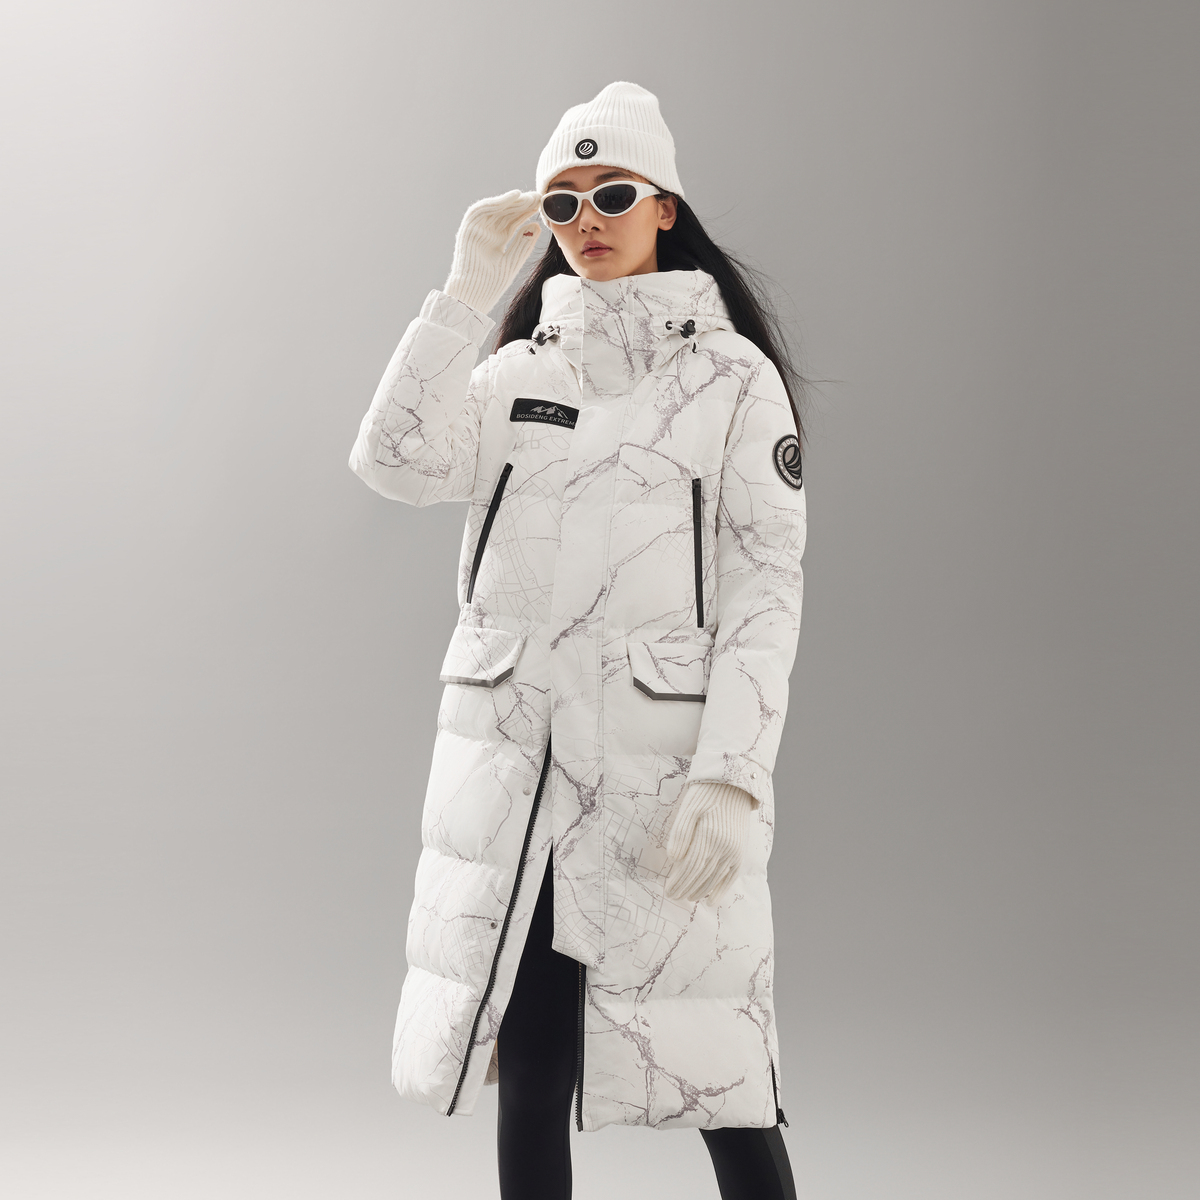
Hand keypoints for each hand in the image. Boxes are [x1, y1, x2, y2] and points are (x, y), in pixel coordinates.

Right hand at [442, 189, 542, 313]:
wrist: (472, 297)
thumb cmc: (490, 286)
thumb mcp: (512, 262)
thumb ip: (523, 245)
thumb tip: (536, 226)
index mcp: (498, 241)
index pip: (514, 222)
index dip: (527, 212)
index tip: (542, 205)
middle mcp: (487, 233)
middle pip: (506, 213)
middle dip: (522, 204)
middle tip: (538, 196)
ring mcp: (477, 231)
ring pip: (495, 210)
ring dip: (512, 201)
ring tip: (529, 196)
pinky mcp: (467, 230)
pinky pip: (482, 210)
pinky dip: (497, 202)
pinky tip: (514, 196)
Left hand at [664, 782, 753, 904]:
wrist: (733, 785)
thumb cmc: (706, 794)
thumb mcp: (688, 809)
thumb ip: (680, 834)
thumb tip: (673, 859)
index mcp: (708, 836)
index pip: (690, 867)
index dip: (678, 881)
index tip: (668, 890)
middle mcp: (724, 847)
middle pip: (701, 876)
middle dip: (685, 888)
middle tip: (673, 896)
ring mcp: (734, 851)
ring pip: (714, 879)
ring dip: (699, 891)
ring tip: (687, 897)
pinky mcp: (741, 853)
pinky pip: (731, 878)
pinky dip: (720, 891)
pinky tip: (710, 900)